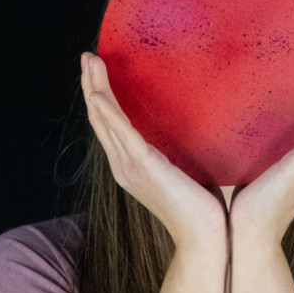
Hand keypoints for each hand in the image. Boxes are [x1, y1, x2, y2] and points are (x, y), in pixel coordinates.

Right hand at [81, 52, 227, 250]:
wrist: (206, 236)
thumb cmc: (202, 207)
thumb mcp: (188, 169)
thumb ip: (183, 149)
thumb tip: (196, 126)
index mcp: (132, 165)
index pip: (110, 125)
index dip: (100, 97)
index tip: (97, 70)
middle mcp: (124, 165)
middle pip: (100, 118)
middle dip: (92, 86)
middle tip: (87, 57)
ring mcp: (130, 167)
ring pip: (105, 120)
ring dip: (95, 89)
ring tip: (90, 61)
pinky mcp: (143, 167)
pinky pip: (121, 133)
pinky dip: (108, 112)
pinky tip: (98, 94)